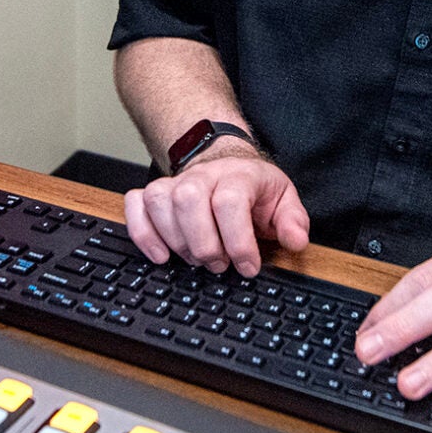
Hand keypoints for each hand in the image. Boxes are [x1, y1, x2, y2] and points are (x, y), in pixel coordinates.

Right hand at [124, 143, 309, 276]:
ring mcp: (175, 183)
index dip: (238, 241)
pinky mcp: (155, 193)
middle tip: (219, 265)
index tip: (247, 267)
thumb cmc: (254, 189)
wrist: (228, 165)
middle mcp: (203, 176)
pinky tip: (161, 255)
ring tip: (196, 260)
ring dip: (177, 241)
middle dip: (204, 244)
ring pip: (160, 202)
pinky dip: (142, 232)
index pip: (230, 202)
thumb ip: (293, 221)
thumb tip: (295, 241)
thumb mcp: (283, 201)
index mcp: (239, 176)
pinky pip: (136, 204)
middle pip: (189, 201)